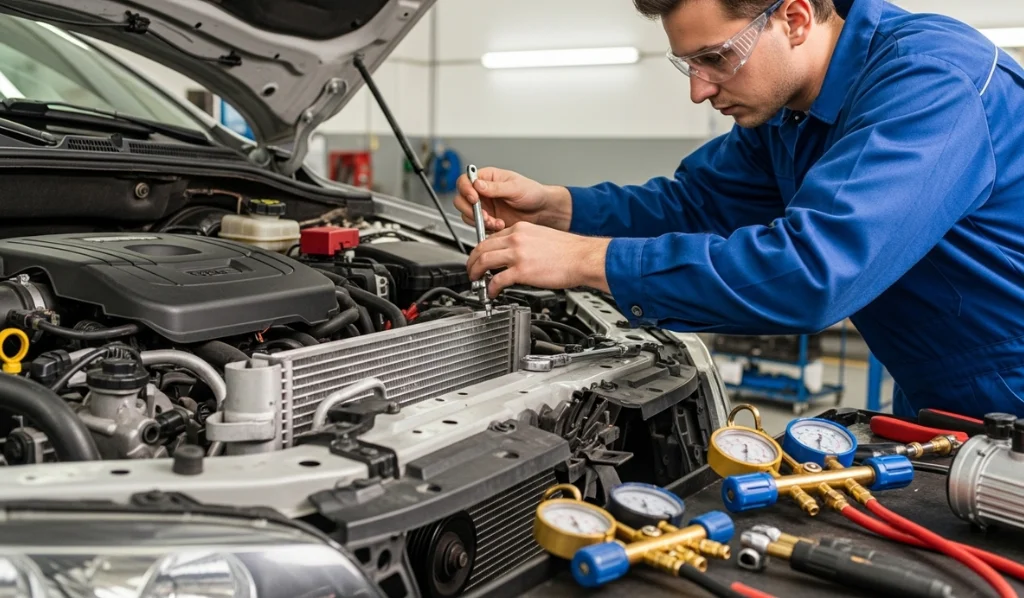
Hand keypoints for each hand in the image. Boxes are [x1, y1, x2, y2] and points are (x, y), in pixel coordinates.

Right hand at [453, 166, 571, 232]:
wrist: (542, 211)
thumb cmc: (532, 193)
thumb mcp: (515, 187)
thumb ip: (495, 187)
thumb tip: (478, 184)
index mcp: (488, 178)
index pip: (465, 180)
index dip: (465, 189)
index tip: (474, 197)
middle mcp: (483, 192)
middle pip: (461, 198)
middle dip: (471, 209)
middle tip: (485, 214)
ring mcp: (484, 207)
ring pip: (466, 214)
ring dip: (479, 220)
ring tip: (495, 221)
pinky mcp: (487, 220)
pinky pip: (477, 225)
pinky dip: (485, 227)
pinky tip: (499, 225)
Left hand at [466, 222, 610, 296]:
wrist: (583, 257)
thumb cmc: (568, 251)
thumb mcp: (542, 237)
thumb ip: (525, 242)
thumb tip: (514, 255)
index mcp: (520, 228)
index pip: (491, 237)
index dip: (482, 249)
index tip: (480, 258)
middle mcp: (516, 238)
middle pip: (482, 247)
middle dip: (472, 261)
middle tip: (471, 270)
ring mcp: (518, 254)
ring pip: (484, 261)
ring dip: (476, 273)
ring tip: (476, 281)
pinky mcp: (522, 270)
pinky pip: (498, 279)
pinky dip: (491, 288)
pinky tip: (492, 292)